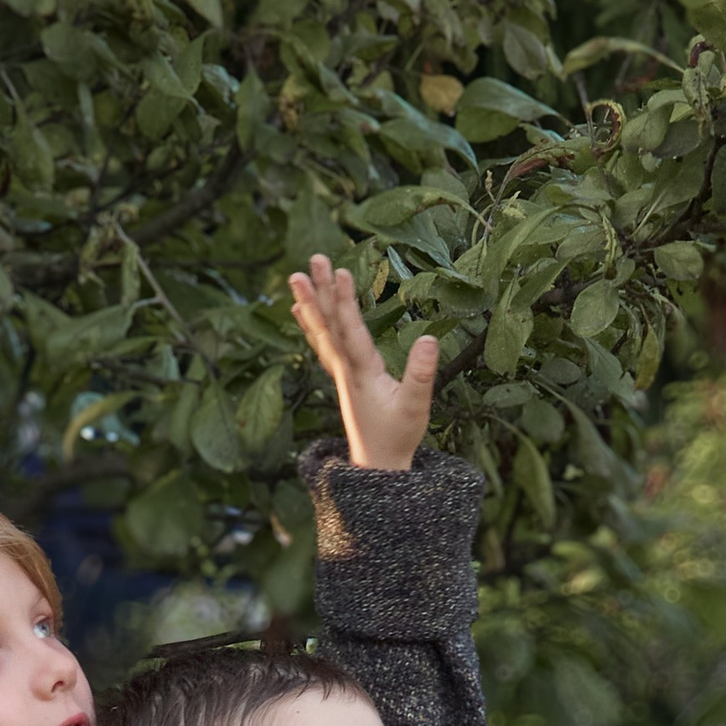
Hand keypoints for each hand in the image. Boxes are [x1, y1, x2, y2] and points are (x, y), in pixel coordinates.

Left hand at [290, 253, 437, 472]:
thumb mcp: (416, 407)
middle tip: (312, 259)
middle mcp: (345, 370)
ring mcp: (340, 374)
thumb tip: (429, 338)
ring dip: (311, 302)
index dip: (345, 301)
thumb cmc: (398, 436)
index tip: (340, 271)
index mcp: (362, 374)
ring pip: (322, 332)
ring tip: (296, 276)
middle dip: (321, 291)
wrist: (377, 466)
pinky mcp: (342, 378)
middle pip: (330, 325)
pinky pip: (322, 344)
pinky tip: (301, 309)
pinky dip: (311, 324)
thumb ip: (421, 374)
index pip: (351, 331)